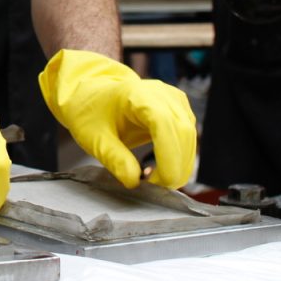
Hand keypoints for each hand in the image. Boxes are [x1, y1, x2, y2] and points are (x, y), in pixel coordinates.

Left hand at [38, 49, 195, 188]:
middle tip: (152, 187)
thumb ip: (114, 159)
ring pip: (190, 138)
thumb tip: (135, 182)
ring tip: (153, 180)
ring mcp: (174, 100)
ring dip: (179, 165)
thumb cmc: (90, 114)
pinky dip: (179, 158)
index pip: (164, 124)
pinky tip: (161, 169)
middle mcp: (162, 94)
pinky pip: (188, 137)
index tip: (154, 182)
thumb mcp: (94, 139)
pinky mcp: (180, 109)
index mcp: (137, 95)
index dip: (168, 158)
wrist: (91, 96)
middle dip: (174, 167)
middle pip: (183, 133)